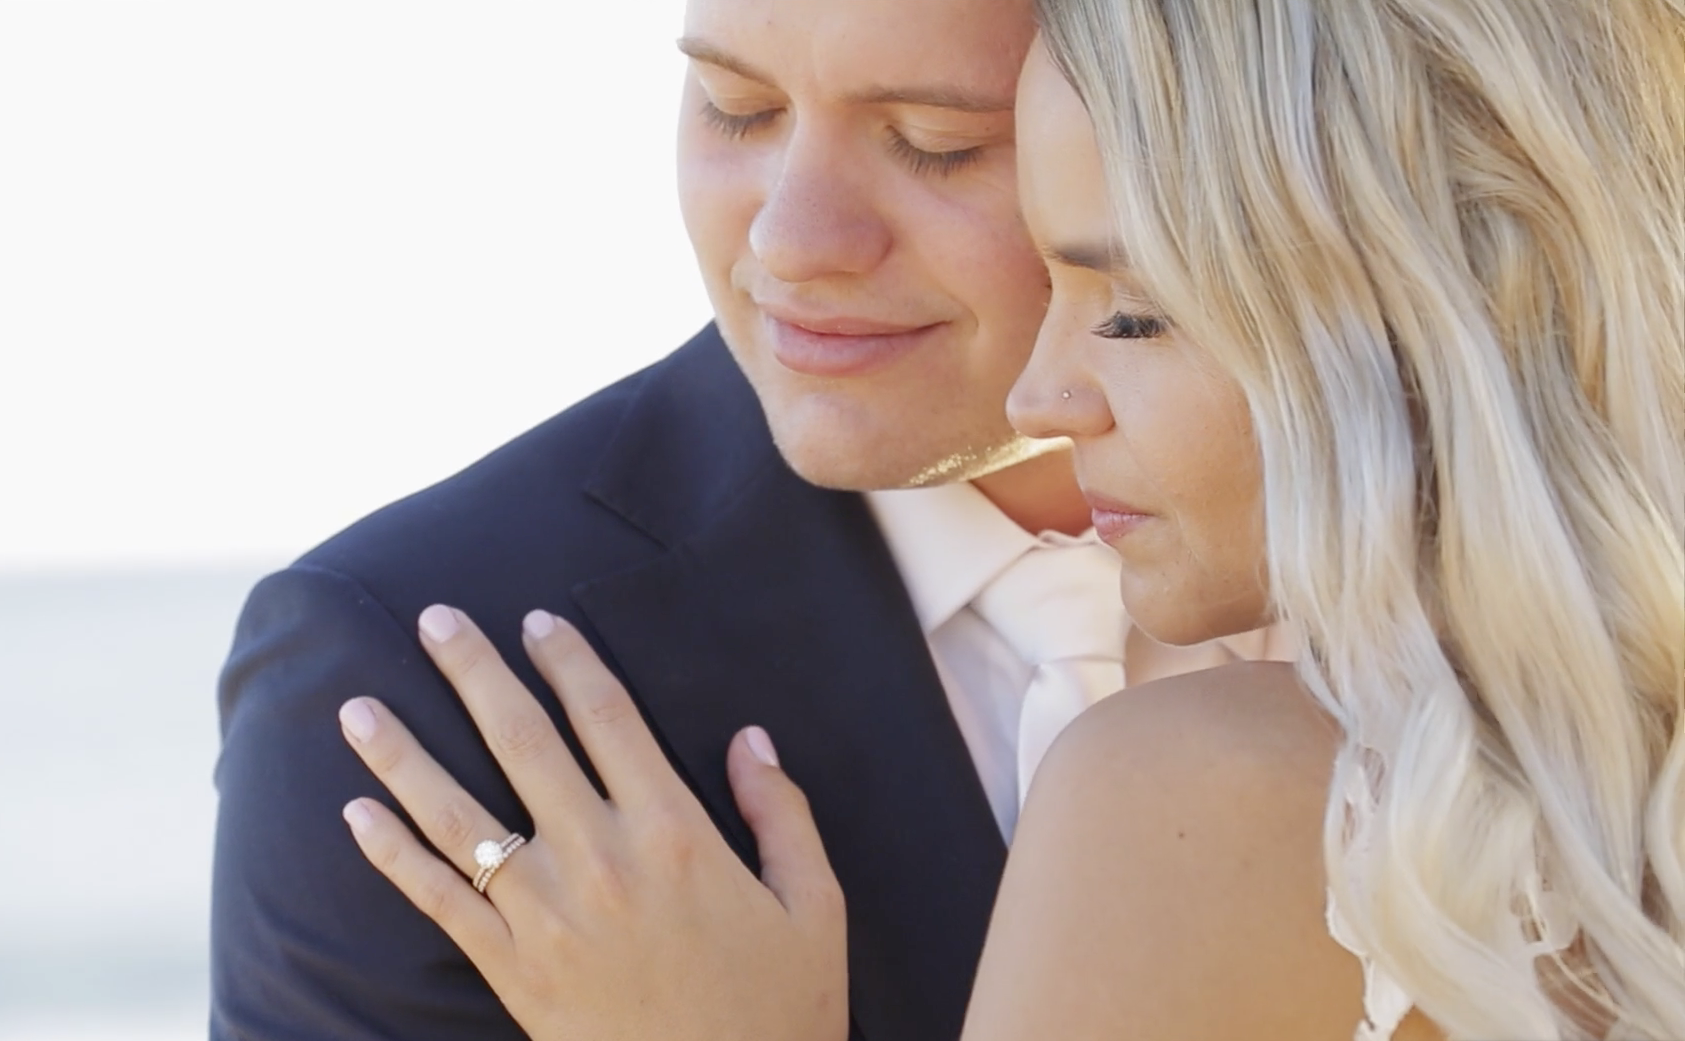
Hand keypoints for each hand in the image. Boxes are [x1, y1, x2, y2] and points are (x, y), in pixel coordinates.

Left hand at [336, 605, 848, 1040]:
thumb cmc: (780, 1009)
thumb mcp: (815, 905)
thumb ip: (781, 814)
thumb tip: (750, 737)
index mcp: (676, 832)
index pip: (609, 717)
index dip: (569, 660)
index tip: (537, 619)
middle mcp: (600, 859)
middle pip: (522, 742)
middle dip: (473, 672)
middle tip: (434, 619)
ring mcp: (547, 916)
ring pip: (458, 815)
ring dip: (403, 754)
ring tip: (358, 706)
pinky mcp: (512, 971)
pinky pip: (437, 901)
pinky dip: (391, 855)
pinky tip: (355, 813)